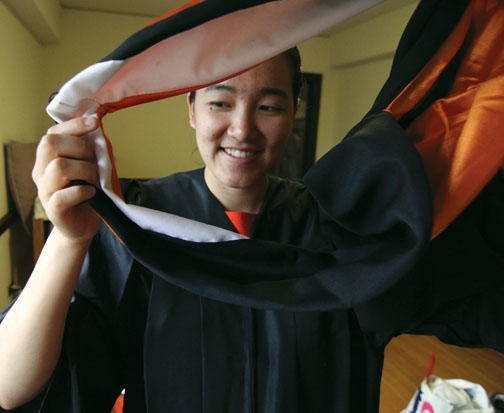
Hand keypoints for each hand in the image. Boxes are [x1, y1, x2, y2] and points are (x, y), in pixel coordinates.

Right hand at [32, 117, 100, 243]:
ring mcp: (44, 190)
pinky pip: (64, 195)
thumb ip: (87, 151)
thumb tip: (97, 128)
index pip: (52, 133)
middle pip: (51, 144)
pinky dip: (82, 191)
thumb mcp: (87, 168)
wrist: (81, 225)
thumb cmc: (86, 194)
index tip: (95, 123)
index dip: (74, 125)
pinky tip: (91, 193)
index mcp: (48, 159)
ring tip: (95, 180)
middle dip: (80, 147)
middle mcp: (41, 172)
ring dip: (85, 170)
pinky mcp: (54, 209)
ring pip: (59, 167)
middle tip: (95, 162)